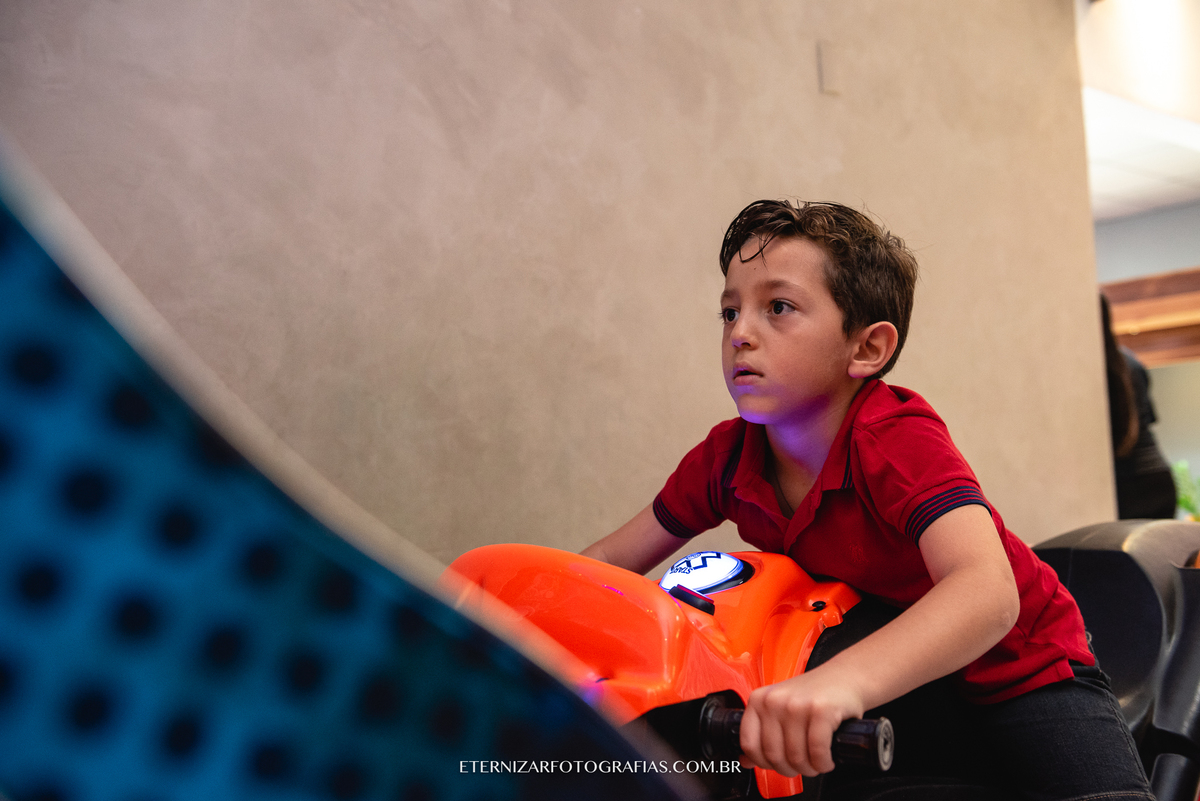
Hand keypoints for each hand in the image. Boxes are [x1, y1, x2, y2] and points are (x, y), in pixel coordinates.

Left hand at [738, 668, 864, 776]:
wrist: (846, 676)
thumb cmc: (814, 694)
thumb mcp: (781, 708)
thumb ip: (762, 733)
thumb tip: (744, 761)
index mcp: (759, 700)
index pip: (749, 744)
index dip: (764, 763)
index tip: (778, 764)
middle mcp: (774, 700)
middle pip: (774, 755)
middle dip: (791, 769)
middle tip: (803, 765)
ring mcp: (797, 704)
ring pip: (796, 757)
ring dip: (810, 769)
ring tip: (817, 762)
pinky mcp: (821, 710)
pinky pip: (817, 752)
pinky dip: (824, 763)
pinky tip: (827, 759)